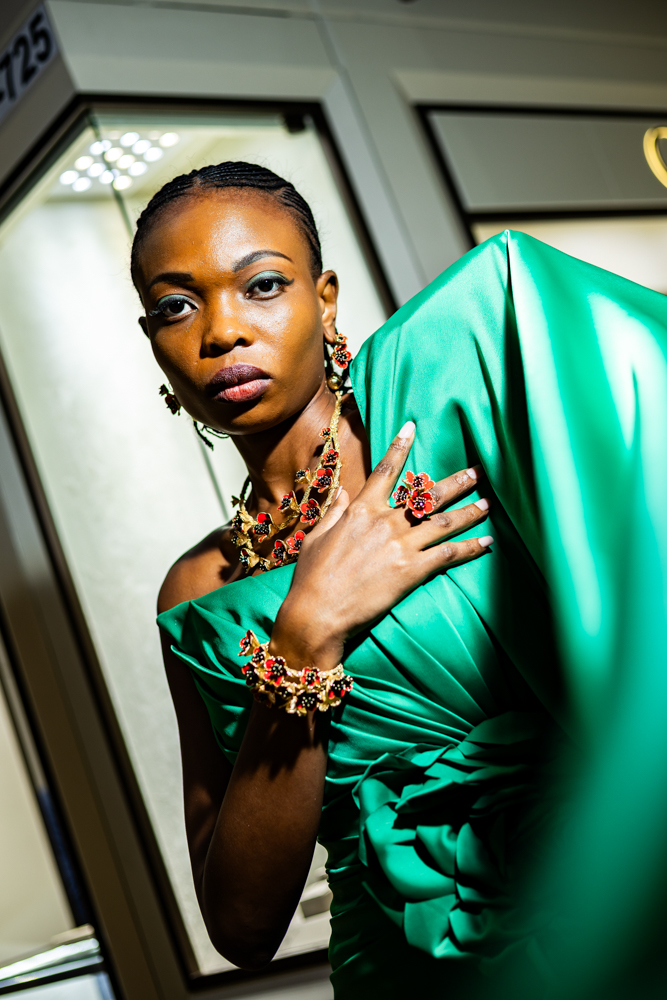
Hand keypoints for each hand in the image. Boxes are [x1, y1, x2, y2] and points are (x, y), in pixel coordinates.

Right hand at [271, 421, 491, 669]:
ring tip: (488, 504)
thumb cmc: (312, 577)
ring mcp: (401, 545)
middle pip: (428, 494)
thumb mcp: (317, 536)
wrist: (317, 612)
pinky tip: (486, 543)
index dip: (400, 446)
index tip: (412, 427)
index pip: (386, 469)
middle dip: (456, 482)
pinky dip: (470, 548)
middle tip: (476, 472)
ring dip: (470, 512)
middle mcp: (385, 521)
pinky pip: (448, 554)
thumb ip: (335, 511)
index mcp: (361, 509)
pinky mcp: (412, 570)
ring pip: (445, 522)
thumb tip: (344, 493)